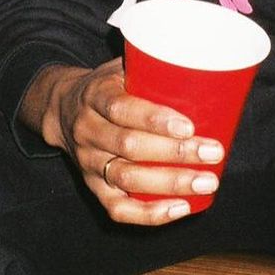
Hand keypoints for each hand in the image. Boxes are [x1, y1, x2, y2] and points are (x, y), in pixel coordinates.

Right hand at [24, 59, 224, 224]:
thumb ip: (150, 64)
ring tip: (207, 182)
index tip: (190, 126)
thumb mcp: (119, 66)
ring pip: (126, 178)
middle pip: (129, 147)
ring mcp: (88, 162)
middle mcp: (87, 131)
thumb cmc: (108, 85)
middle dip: (175, 153)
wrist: (61, 109)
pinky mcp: (93, 187)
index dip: (155, 120)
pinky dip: (150, 214)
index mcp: (95, 96)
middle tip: (213, 153)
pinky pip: (118, 208)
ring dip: (170, 184)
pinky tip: (181, 208)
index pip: (121, 109)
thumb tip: (202, 60)